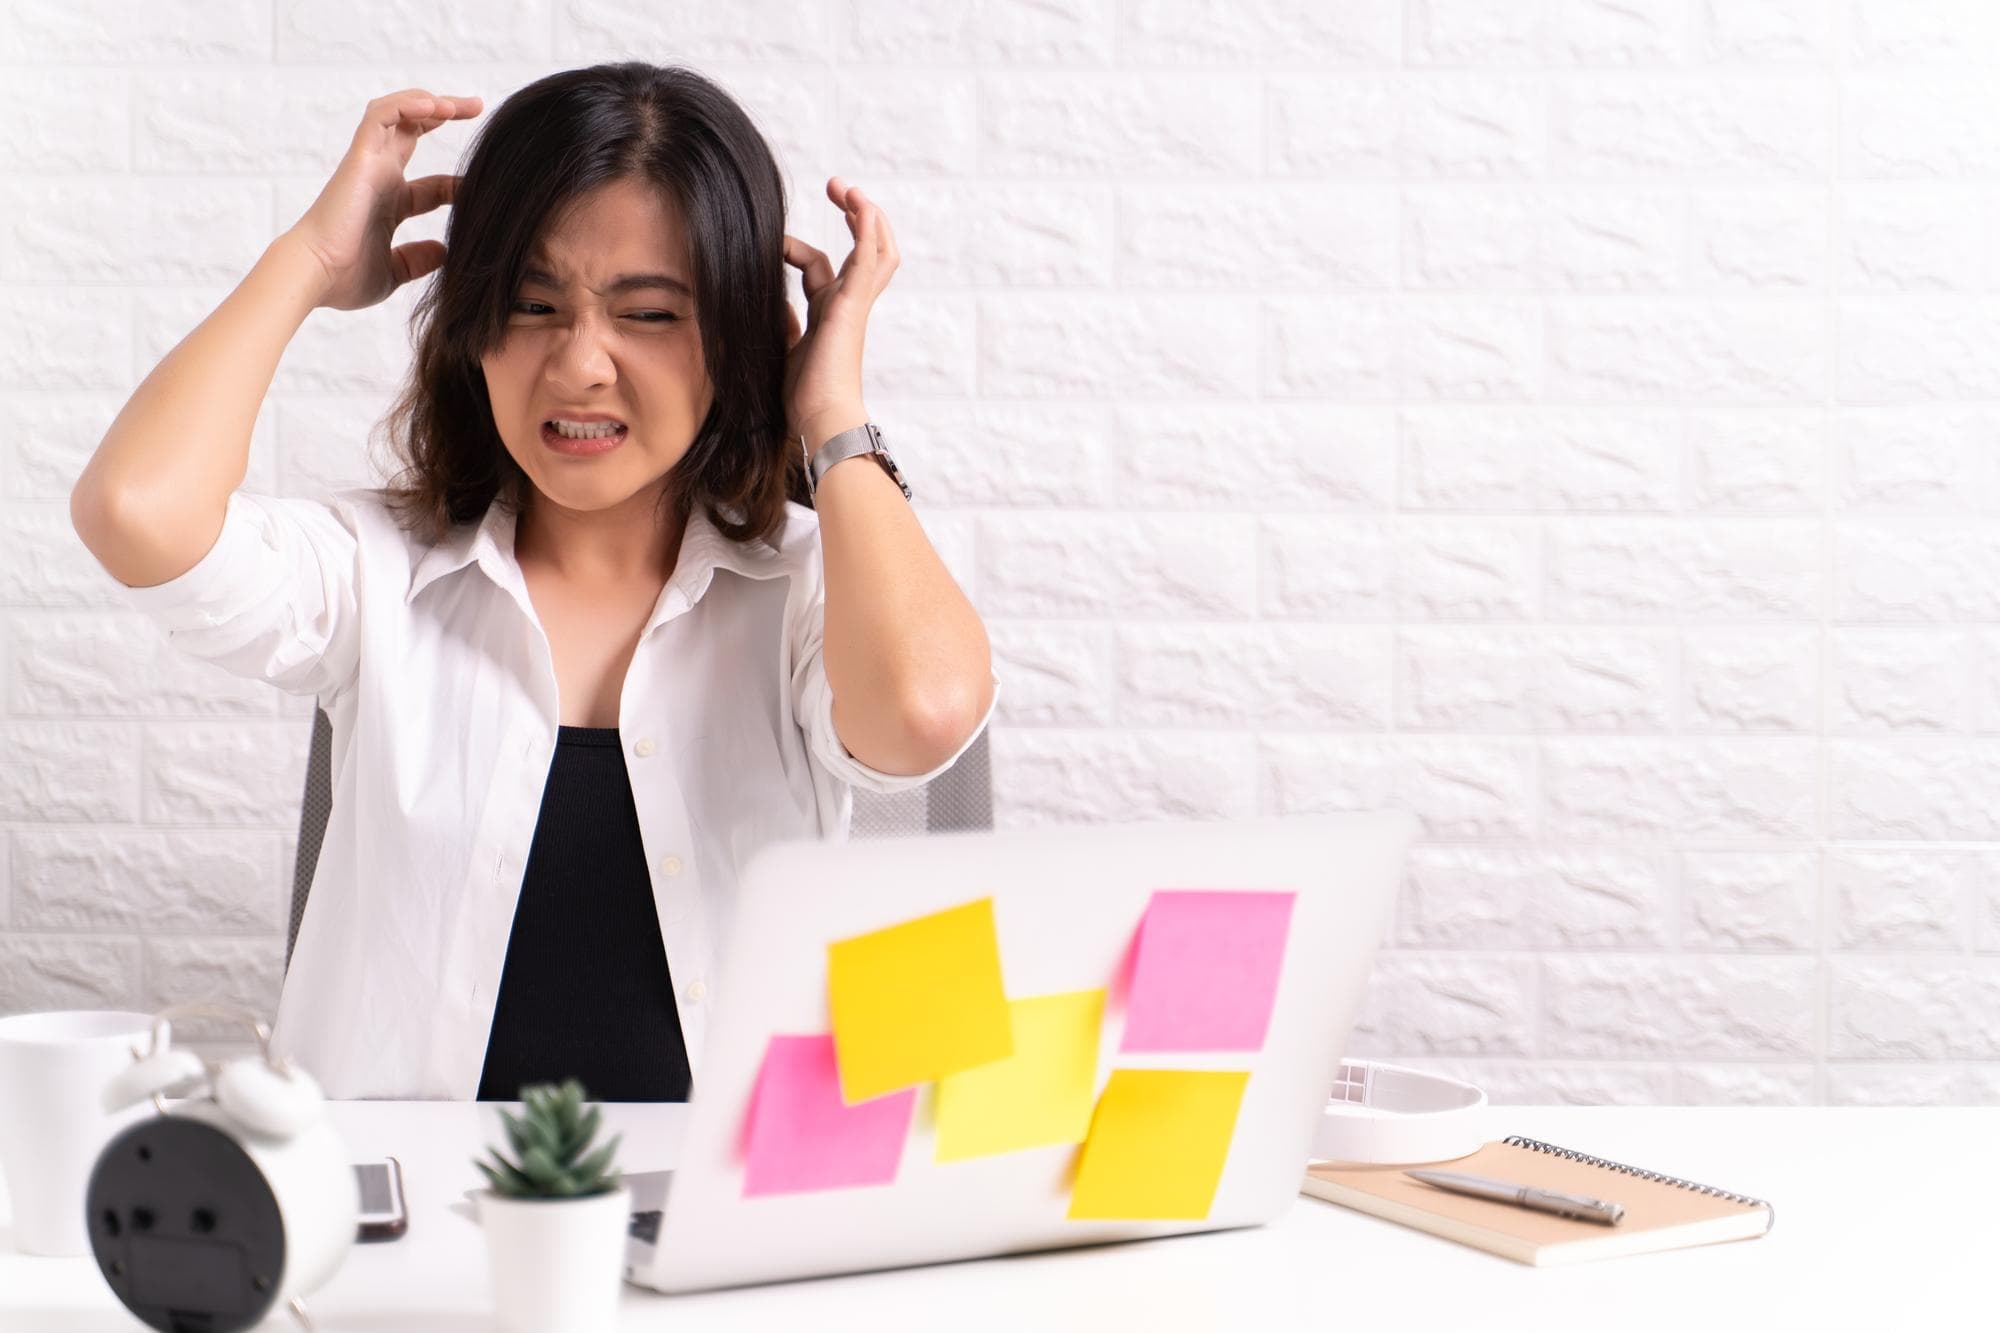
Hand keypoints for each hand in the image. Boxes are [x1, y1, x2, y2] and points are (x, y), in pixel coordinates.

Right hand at [286, 89, 482, 311]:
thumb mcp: (395, 271)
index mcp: (390, 204)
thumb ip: (418, 260)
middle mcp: (380, 177)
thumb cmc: (344, 278)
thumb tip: (444, 252)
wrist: (315, 277)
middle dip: (446, 114)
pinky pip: (382, 116)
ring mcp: (369, 163)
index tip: (489, 188)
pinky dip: (407, 105)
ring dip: (430, 102)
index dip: (460, 185)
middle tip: (478, 107)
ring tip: (462, 104)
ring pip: (398, 113)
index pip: (434, 187)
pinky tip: (435, 107)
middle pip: (414, 131)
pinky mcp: (360, 156)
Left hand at [782, 176, 898, 453]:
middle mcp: (847, 306)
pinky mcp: (854, 304)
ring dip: (865, 214)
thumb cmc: (800, 399)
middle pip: (866, 252)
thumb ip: (778, 326)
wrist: (819, 418)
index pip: (822, 269)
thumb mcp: (780, 351)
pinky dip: (868, 229)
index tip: (772, 241)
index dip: (796, 249)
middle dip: (854, 217)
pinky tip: (860, 204)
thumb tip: (766, 305)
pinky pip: (869, 258)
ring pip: (877, 250)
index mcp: (829, 317)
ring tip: (845, 188)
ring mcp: (855, 304)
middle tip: (838, 189)